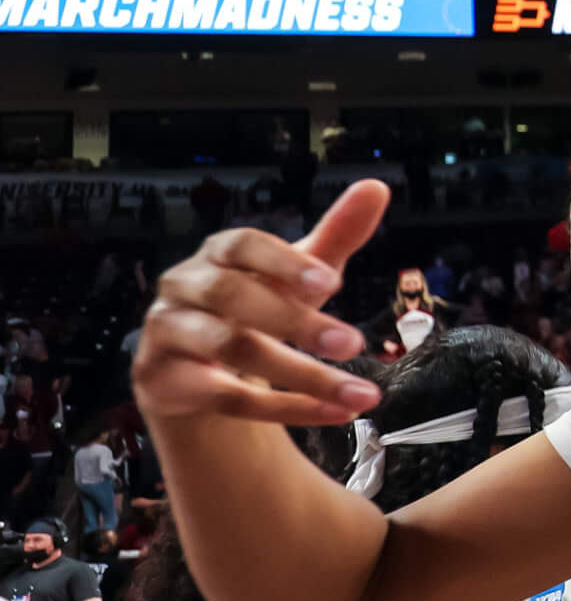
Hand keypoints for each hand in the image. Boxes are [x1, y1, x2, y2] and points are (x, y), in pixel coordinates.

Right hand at [131, 180, 389, 428]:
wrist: (195, 365)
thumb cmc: (255, 303)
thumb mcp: (297, 272)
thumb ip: (335, 234)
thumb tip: (376, 188)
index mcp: (218, 254)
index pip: (242, 246)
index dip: (283, 262)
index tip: (331, 282)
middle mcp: (184, 287)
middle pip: (233, 298)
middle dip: (295, 321)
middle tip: (353, 343)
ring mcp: (168, 334)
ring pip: (231, 350)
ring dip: (302, 374)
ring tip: (361, 394)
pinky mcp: (164, 381)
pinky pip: (227, 398)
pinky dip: (286, 407)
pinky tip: (335, 412)